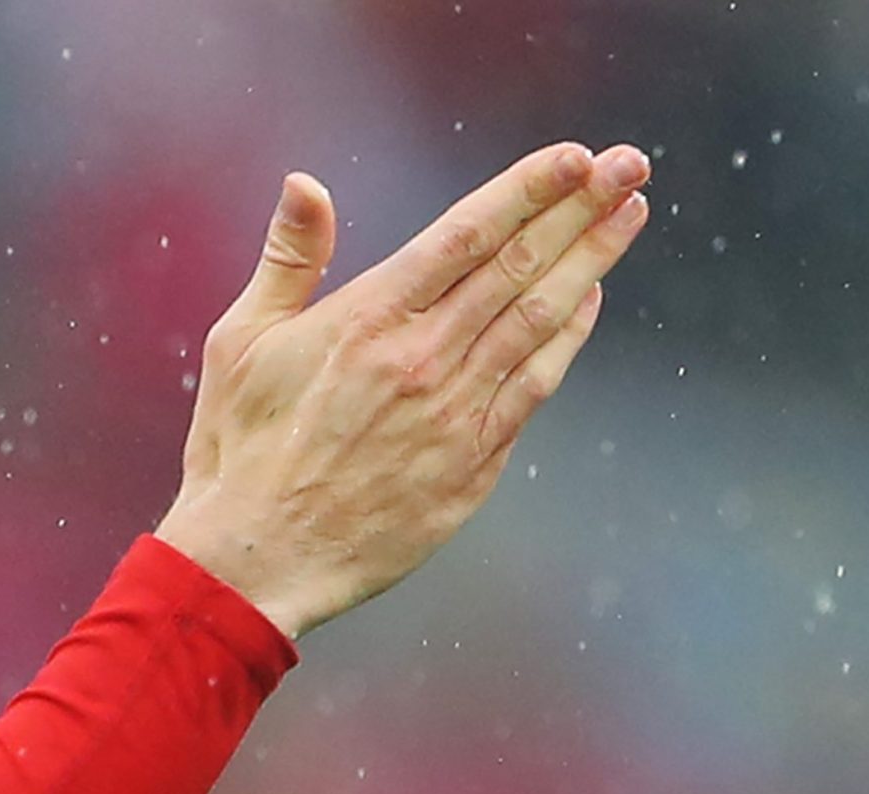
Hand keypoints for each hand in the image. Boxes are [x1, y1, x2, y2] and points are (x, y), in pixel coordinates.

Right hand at [157, 142, 651, 638]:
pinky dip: (567, 338)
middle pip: (518, 267)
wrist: (256, 562)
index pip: (465, 235)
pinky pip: (533, 388)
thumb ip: (287, 260)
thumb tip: (305, 183)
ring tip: (630, 215)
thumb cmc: (238, 452)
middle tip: (630, 166)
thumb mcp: (241, 343)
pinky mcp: (471, 465)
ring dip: (591, 263)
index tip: (573, 156)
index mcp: (366, 321)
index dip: (526, 190)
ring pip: (539, 321)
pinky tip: (587, 302)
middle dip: (581, 210)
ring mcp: (454, 414)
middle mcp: (421, 359)